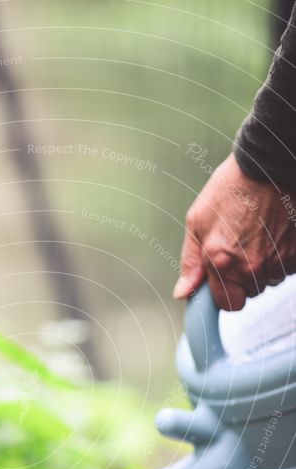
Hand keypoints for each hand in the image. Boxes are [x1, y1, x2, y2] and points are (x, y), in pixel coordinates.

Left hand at [173, 152, 295, 309]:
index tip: (225, 282)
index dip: (226, 294)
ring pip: (271, 279)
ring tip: (259, 234)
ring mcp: (278, 260)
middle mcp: (251, 266)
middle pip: (251, 292)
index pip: (229, 304)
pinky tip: (275, 232)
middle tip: (242, 245)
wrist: (270, 163)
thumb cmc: (232, 187)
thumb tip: (184, 292)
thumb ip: (191, 262)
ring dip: (265, 266)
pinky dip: (283, 255)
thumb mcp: (197, 221)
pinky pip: (289, 267)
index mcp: (222, 262)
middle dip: (245, 277)